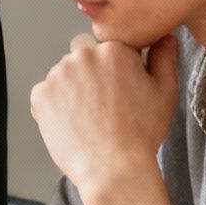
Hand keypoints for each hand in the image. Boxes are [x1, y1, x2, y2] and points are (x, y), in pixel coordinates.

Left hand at [29, 32, 179, 194]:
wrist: (113, 168)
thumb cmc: (141, 133)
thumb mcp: (165, 92)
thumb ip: (164, 58)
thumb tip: (165, 36)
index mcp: (114, 49)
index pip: (108, 47)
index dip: (114, 69)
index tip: (118, 90)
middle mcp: (83, 55)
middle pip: (82, 55)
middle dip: (89, 72)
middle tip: (102, 105)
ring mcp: (59, 74)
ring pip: (63, 74)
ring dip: (71, 88)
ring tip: (88, 118)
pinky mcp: (40, 95)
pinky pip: (45, 94)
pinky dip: (53, 106)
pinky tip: (71, 124)